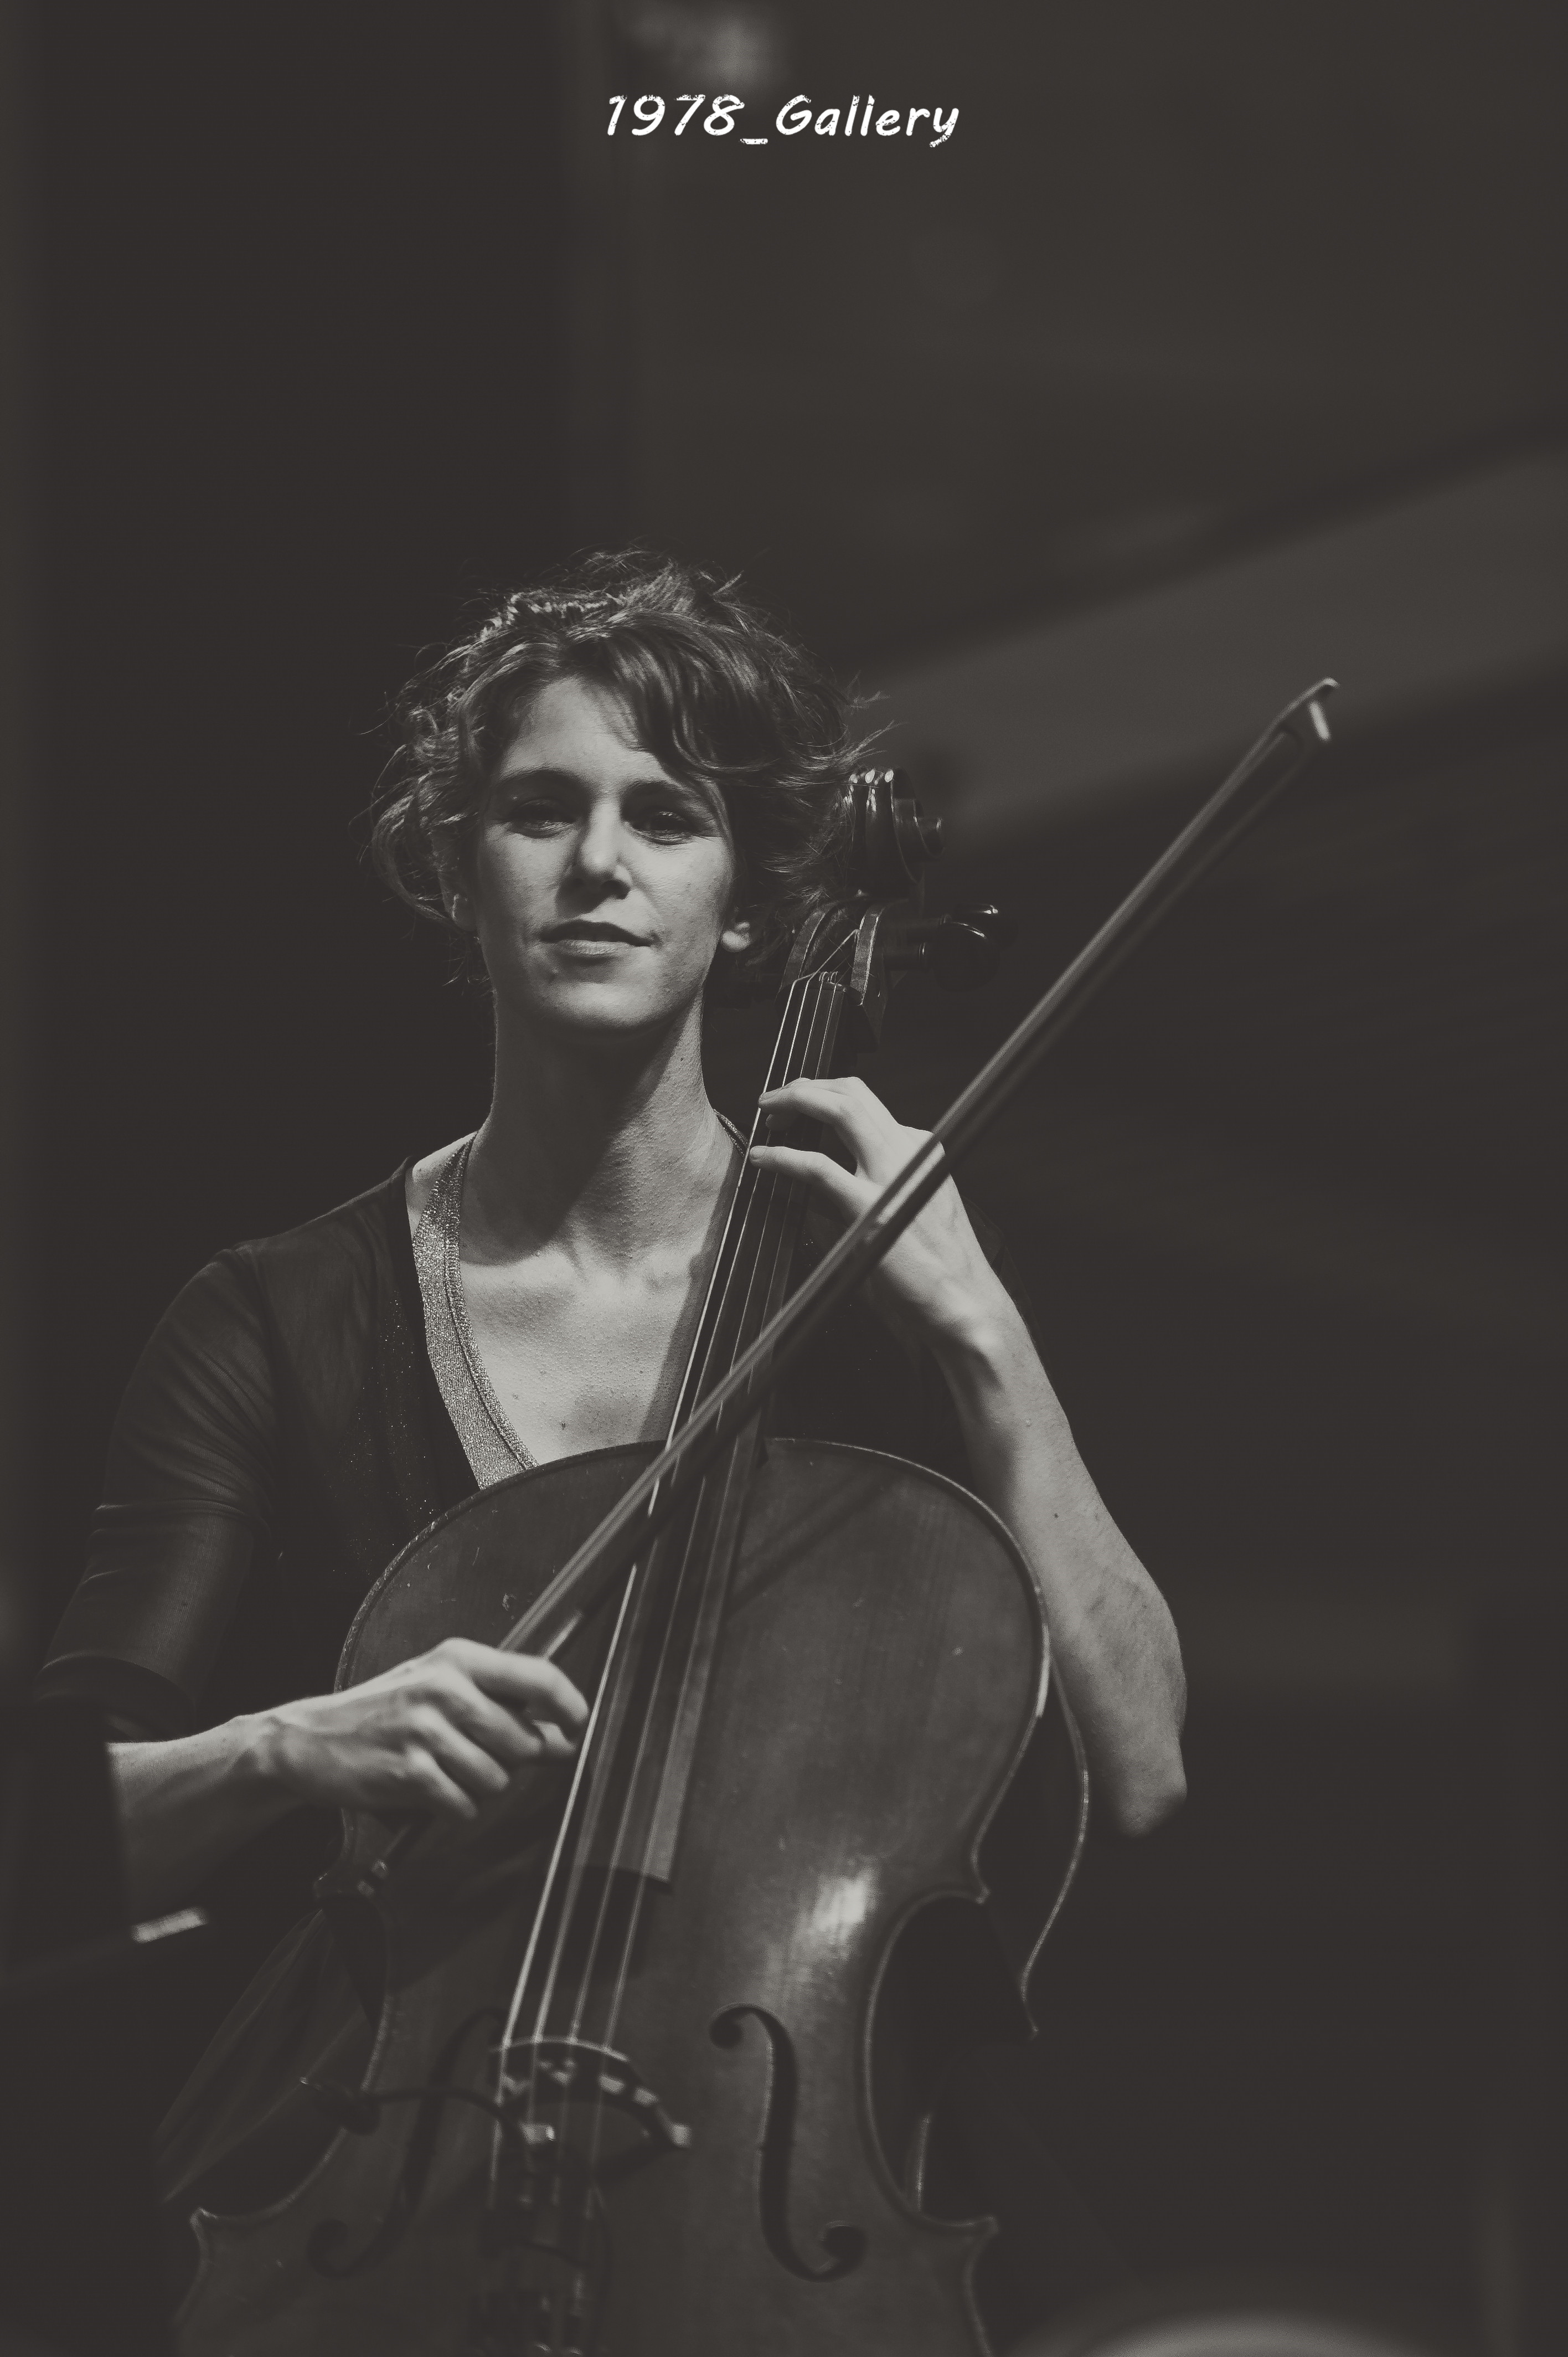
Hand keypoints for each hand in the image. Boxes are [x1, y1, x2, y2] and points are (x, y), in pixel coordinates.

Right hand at [259, 1637, 588, 1820]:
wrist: (310, 1740)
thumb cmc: (384, 1712)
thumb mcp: (440, 1688)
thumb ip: (500, 1704)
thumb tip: (561, 1735)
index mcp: (458, 1659)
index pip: (538, 1676)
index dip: (569, 1705)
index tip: (577, 1724)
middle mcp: (444, 1688)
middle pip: (523, 1739)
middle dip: (512, 1760)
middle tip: (478, 1755)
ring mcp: (425, 1730)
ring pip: (497, 1778)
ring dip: (479, 1786)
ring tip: (446, 1770)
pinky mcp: (409, 1771)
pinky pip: (464, 1804)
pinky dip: (454, 1806)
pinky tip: (430, 1789)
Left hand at [748, 1075, 1016, 1361]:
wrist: (966, 1306)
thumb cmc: (938, 1271)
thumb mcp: (909, 1210)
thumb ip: (872, 1188)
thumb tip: (819, 1184)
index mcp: (920, 1152)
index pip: (868, 1105)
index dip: (825, 1096)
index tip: (800, 1107)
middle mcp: (910, 1153)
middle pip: (853, 1093)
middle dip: (806, 1087)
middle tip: (774, 1100)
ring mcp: (893, 1176)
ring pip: (841, 1110)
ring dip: (796, 1100)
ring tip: (767, 1111)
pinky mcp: (872, 1209)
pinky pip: (817, 1167)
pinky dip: (783, 1157)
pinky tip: (764, 1158)